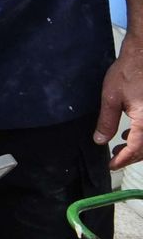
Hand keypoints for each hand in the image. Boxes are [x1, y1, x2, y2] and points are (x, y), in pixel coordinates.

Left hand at [96, 34, 142, 167]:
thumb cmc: (128, 72)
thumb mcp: (111, 97)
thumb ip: (107, 121)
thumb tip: (100, 140)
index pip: (136, 149)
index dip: (123, 160)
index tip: (111, 166)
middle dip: (131, 156)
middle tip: (114, 158)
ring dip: (137, 148)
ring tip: (119, 147)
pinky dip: (142, 137)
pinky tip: (129, 134)